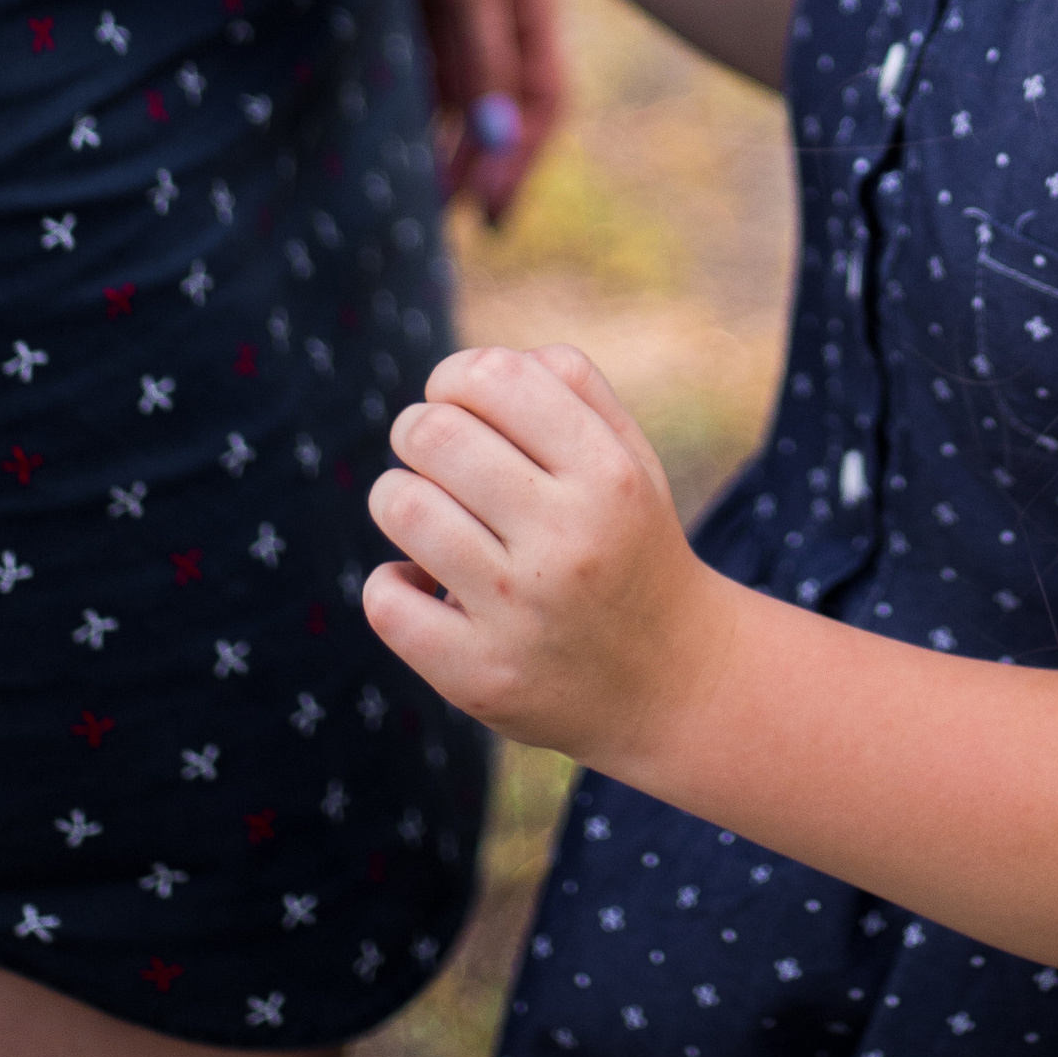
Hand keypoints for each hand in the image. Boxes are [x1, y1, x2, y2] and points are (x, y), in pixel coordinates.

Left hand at [363, 344, 732, 768]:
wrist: (672, 685)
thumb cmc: (629, 543)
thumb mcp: (630, 456)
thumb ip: (568, 384)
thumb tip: (470, 371)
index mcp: (608, 474)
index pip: (492, 376)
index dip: (454, 377)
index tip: (460, 405)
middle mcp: (568, 539)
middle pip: (433, 433)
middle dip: (417, 432)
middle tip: (435, 459)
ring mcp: (521, 613)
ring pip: (400, 505)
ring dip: (397, 500)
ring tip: (429, 518)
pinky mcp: (479, 675)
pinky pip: (385, 598)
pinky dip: (393, 583)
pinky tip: (427, 588)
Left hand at [385, 0, 564, 223]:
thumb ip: (486, 58)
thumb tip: (499, 142)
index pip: (541, 97)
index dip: (519, 157)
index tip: (486, 212)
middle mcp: (491, 9)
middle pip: (497, 108)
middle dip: (476, 165)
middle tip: (440, 221)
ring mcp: (440, 8)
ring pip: (449, 100)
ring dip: (437, 147)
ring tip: (408, 198)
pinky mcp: (392, 5)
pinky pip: (407, 76)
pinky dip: (402, 116)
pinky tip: (381, 147)